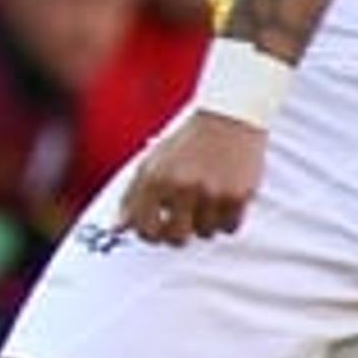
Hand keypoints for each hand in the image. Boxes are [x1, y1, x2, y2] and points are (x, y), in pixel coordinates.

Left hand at [119, 110, 267, 245]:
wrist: (227, 119)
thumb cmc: (186, 143)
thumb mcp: (151, 163)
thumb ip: (131, 197)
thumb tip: (118, 228)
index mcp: (156, 179)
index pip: (145, 229)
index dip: (149, 235)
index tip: (155, 230)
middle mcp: (182, 187)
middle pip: (175, 238)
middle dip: (176, 234)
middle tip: (180, 223)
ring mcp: (212, 193)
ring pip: (204, 233)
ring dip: (203, 224)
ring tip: (203, 202)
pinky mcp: (238, 196)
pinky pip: (229, 228)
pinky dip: (225, 220)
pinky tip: (220, 202)